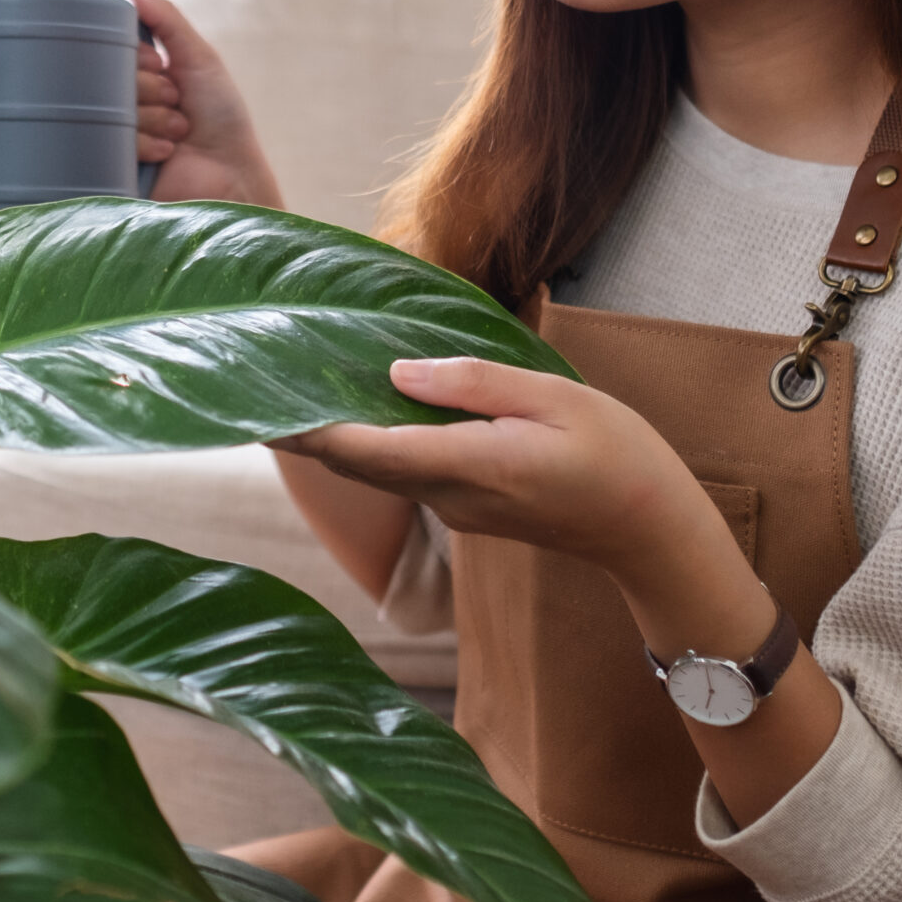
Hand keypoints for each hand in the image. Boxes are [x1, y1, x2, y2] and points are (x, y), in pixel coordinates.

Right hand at [119, 0, 283, 207]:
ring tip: (178, 133)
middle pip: (110, 78)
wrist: (232, 175)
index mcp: (140, 75)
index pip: (114, 50)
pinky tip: (167, 153)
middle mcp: (125, 102)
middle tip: (177, 102)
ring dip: (153, 118)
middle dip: (151, 89)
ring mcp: (117, 135)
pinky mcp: (111, 165)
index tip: (163, 68)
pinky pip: (111, 142)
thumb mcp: (199, 57)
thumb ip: (165, 18)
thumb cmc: (222, 117)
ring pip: (111, 109)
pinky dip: (145, 144)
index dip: (140, 58)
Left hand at [277, 357, 758, 645]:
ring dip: (333, 436)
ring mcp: (457, 509)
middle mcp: (451, 496)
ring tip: (291, 387)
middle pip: (360, 463)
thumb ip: (475, 383)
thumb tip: (400, 371)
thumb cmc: (614, 454)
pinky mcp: (467, 507)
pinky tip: (359, 406)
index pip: (370, 450)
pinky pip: (405, 471)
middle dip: (303, 431)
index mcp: (471, 465)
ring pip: (379, 469)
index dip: (310, 431)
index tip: (261, 406)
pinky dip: (371, 442)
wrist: (649, 529)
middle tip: (252, 386)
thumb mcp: (554, 397)